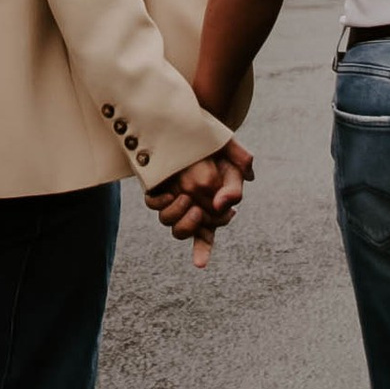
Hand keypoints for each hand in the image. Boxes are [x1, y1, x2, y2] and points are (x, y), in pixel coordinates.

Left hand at [145, 139, 254, 268]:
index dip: (201, 252)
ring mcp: (171, 198)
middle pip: (184, 232)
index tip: (199, 265)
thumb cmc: (214, 144)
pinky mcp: (156, 188)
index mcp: (208, 208)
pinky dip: (161, 203)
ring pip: (169, 222)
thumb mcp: (231, 158)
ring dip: (177, 214)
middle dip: (190, 226)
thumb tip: (226, 205)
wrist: (189, 123)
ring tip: (185, 197)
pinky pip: (154, 205)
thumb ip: (235, 183)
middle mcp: (188, 207)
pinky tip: (170, 191)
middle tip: (198, 209)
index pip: (205, 237)